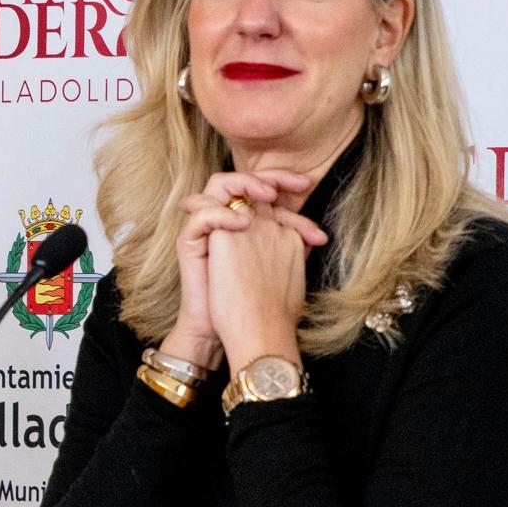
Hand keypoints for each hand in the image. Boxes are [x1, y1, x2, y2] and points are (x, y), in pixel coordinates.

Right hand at [167, 170, 315, 365]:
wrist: (235, 330)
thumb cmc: (259, 301)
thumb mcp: (282, 265)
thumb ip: (293, 244)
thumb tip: (318, 234)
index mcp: (246, 222)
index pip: (261, 188)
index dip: (283, 181)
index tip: (307, 185)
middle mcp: (225, 220)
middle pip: (241, 179)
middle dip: (269, 176)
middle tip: (292, 184)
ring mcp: (206, 229)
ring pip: (217, 185)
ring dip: (243, 184)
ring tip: (266, 195)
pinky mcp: (190, 242)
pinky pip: (201, 214)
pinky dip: (222, 213)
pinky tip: (244, 224)